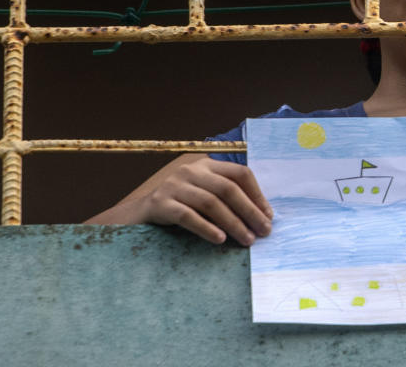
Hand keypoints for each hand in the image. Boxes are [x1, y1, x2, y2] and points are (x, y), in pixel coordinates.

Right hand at [136, 156, 273, 245]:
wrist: (136, 215)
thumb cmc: (179, 207)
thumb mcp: (203, 195)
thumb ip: (226, 198)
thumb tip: (262, 216)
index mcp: (206, 165)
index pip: (240, 173)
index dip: (257, 195)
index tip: (269, 216)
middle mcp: (190, 171)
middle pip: (228, 189)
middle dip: (250, 211)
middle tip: (264, 231)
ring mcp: (173, 186)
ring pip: (211, 203)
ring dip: (233, 223)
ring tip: (247, 239)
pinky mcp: (159, 203)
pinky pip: (187, 216)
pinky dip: (206, 228)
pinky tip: (220, 239)